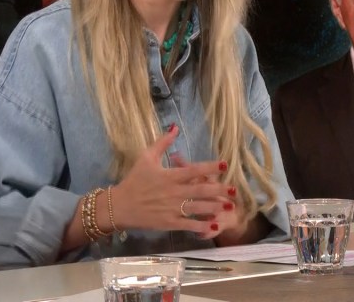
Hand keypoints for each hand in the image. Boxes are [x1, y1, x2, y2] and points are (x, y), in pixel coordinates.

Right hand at [111, 125, 236, 235]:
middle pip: (200, 190)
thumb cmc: (134, 180)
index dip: (211, 167)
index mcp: (170, 176)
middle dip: (219, 190)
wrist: (119, 206)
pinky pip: (189, 225)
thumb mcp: (146, 158)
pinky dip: (202, 226)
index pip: (194, 170)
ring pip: (198, 208)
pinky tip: (214, 226)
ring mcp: (172, 209)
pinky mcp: (169, 223)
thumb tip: (175, 127)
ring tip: (229, 206)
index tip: (225, 164)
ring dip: (215, 207)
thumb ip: (162, 143)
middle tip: (234, 189)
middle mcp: (174, 192)